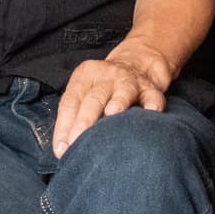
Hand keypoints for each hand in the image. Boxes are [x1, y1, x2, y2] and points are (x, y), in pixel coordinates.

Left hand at [54, 44, 170, 156]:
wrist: (136, 64)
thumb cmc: (104, 87)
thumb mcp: (85, 91)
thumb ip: (74, 115)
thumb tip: (62, 150)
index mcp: (84, 76)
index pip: (70, 101)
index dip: (64, 125)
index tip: (61, 149)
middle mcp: (106, 76)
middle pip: (93, 98)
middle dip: (84, 120)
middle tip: (76, 141)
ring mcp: (129, 80)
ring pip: (123, 91)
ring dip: (117, 102)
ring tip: (112, 113)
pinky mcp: (150, 88)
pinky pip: (153, 95)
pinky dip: (153, 103)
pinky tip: (152, 111)